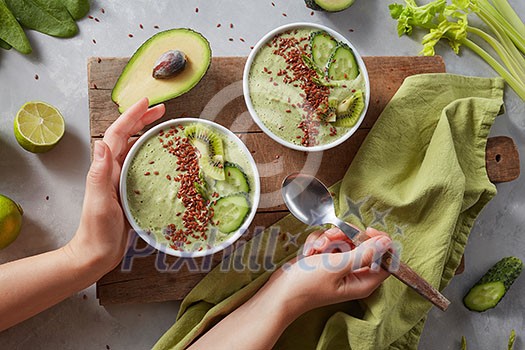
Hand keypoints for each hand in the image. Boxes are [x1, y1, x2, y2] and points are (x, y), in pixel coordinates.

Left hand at [65, 98, 164, 272]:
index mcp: (106, 168)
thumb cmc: (97, 230)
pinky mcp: (131, 191)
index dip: (132, 116)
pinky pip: (142, 166)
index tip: (147, 102)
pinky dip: (152, 155)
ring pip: (136, 149)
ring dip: (148, 134)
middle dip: (142, 120)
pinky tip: (165, 157)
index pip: (118, 134)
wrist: (96, 254)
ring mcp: (122, 179)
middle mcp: (114, 170)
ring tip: (164, 127)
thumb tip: (100, 143)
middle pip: (128, 137)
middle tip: (162, 110)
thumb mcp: (98, 201)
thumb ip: (99, 174)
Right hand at [267, 227, 391, 315]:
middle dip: (346, 236)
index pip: (385, 258)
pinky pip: (329, 241)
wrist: (280, 292)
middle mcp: (354, 273)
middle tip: (333, 237)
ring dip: (329, 238)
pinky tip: (309, 252)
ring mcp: (339, 266)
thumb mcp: (337, 266)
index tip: (366, 231)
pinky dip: (318, 242)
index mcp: (364, 281)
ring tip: (317, 248)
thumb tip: (386, 242)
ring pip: (344, 239)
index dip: (379, 241)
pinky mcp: (325, 259)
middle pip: (363, 244)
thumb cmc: (307, 286)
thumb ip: (364, 253)